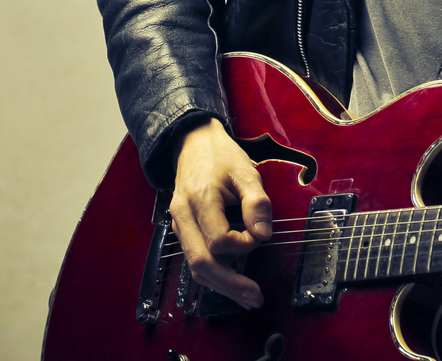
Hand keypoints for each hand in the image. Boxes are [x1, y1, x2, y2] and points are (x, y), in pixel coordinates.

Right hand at [170, 116, 273, 308]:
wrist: (193, 143)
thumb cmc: (221, 156)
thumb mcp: (245, 171)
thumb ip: (256, 203)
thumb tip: (263, 235)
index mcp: (199, 199)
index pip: (218, 239)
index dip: (241, 244)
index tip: (258, 235)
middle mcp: (182, 215)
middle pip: (201, 262)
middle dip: (230, 284)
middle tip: (255, 297)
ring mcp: (178, 224)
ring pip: (195, 267)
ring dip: (222, 286)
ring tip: (247, 298)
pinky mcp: (182, 229)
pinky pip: (194, 258)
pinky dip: (213, 275)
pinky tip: (232, 284)